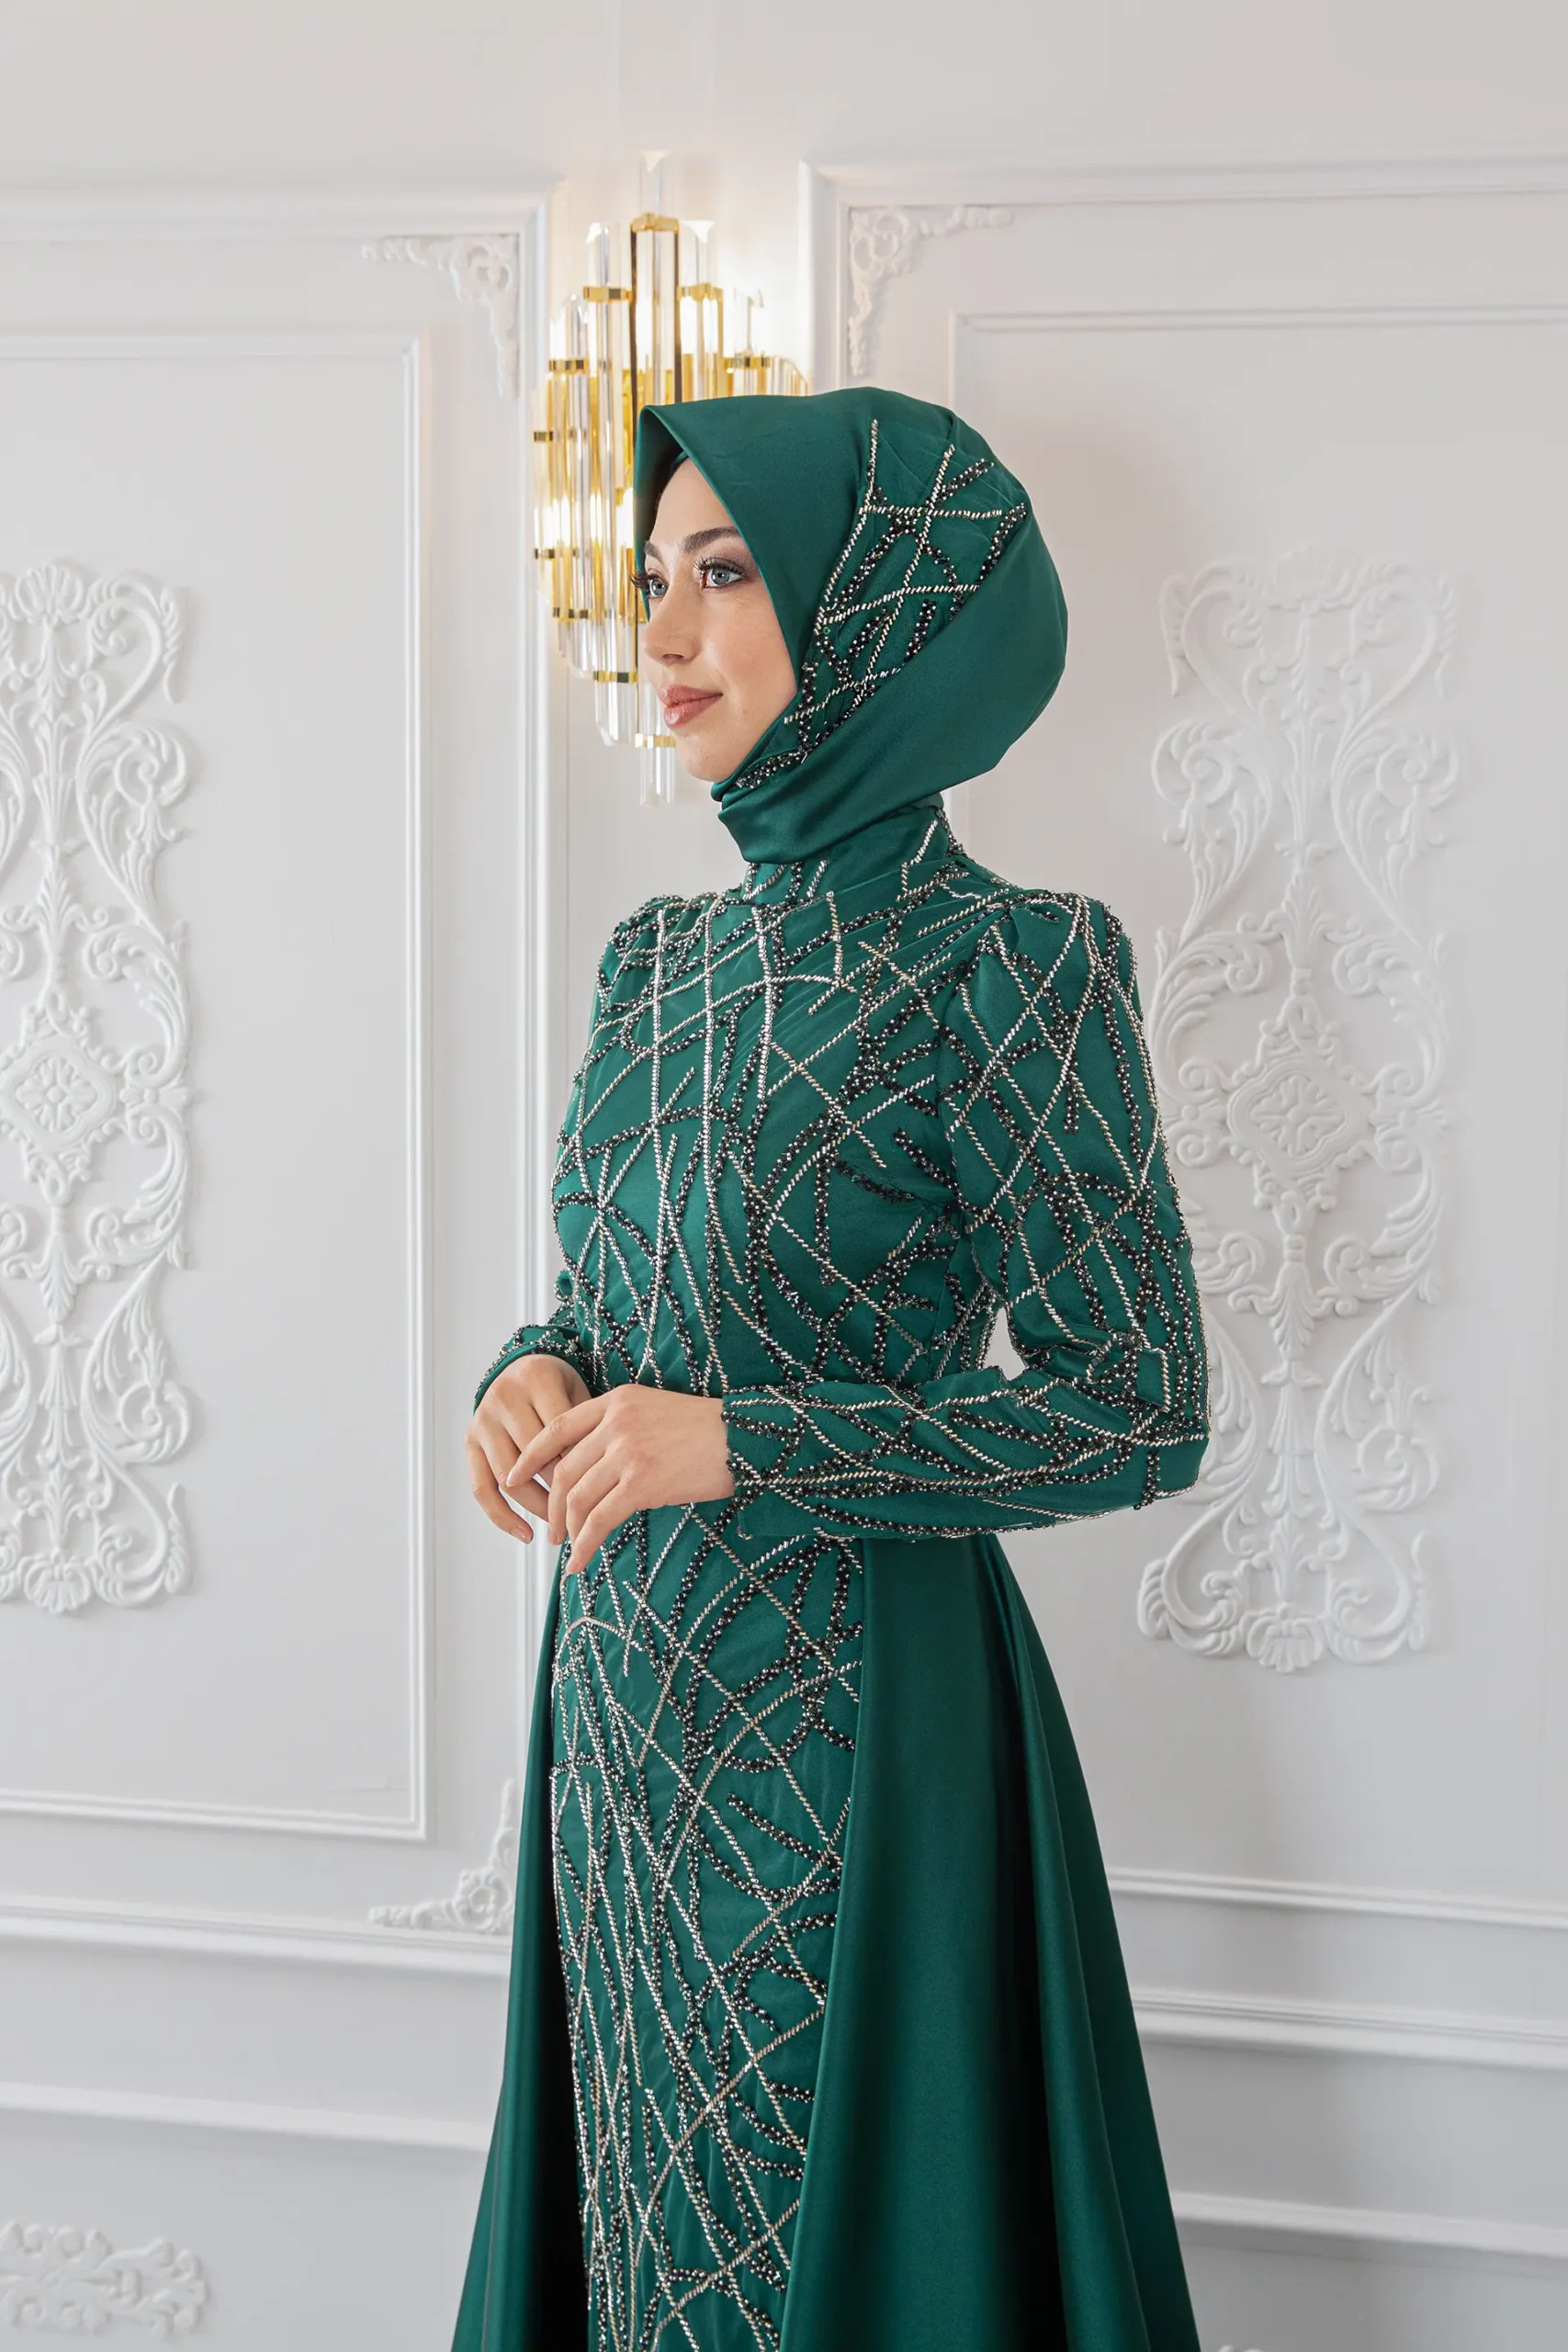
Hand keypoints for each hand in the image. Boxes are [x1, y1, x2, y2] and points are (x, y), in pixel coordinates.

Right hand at [467, 1354, 589, 1542]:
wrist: (523, 1368)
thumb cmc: (560, 1387)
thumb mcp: (579, 1393)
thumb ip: (585, 1428)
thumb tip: (600, 1479)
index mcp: (536, 1378)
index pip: (558, 1433)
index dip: (578, 1465)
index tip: (600, 1490)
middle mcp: (503, 1397)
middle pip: (533, 1457)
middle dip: (559, 1491)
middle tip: (584, 1515)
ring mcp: (482, 1421)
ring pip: (508, 1477)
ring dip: (536, 1507)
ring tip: (561, 1525)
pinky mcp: (469, 1443)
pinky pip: (481, 1488)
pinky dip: (502, 1517)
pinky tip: (526, 1534)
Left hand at [504, 1386, 734, 1575]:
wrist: (745, 1437)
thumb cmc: (706, 1431)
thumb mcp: (655, 1412)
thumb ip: (620, 1429)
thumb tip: (593, 1470)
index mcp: (617, 1401)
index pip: (558, 1427)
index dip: (531, 1455)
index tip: (514, 1476)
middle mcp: (616, 1423)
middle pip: (564, 1470)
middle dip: (551, 1505)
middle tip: (552, 1530)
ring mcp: (627, 1452)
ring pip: (577, 1497)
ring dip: (568, 1528)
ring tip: (568, 1548)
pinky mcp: (641, 1482)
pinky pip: (599, 1519)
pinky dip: (585, 1544)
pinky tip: (581, 1560)